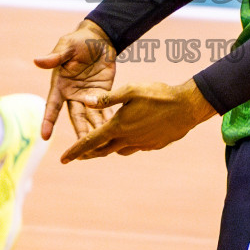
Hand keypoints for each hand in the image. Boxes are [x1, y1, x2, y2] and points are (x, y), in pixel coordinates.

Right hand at [34, 19, 117, 140]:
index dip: (48, 121)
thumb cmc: (78, 41)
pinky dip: (110, 119)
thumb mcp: (66, 47)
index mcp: (60, 85)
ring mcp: (88, 96)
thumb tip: (37, 61)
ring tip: (101, 146)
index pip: (52, 106)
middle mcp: (73, 95)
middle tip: (82, 148)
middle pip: (76, 117)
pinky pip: (106, 109)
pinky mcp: (103, 94)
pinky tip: (117, 131)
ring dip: (96, 130)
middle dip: (80, 131)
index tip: (45, 136)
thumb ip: (55, 57)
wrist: (99, 38)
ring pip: (91, 117)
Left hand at [60, 79, 217, 162]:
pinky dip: (125, 144)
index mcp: (118, 126)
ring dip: (106, 149)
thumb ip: (108, 98)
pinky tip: (128, 137)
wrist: (186, 107)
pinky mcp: (152, 145)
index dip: (75, 150)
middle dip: (88, 153)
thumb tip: (86, 100)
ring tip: (101, 145)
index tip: (63, 159)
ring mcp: (141, 144)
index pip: (90, 141)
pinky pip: (133, 147)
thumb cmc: (158, 95)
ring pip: (118, 150)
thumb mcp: (131, 90)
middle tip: (77, 156)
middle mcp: (127, 139)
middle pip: (101, 150)